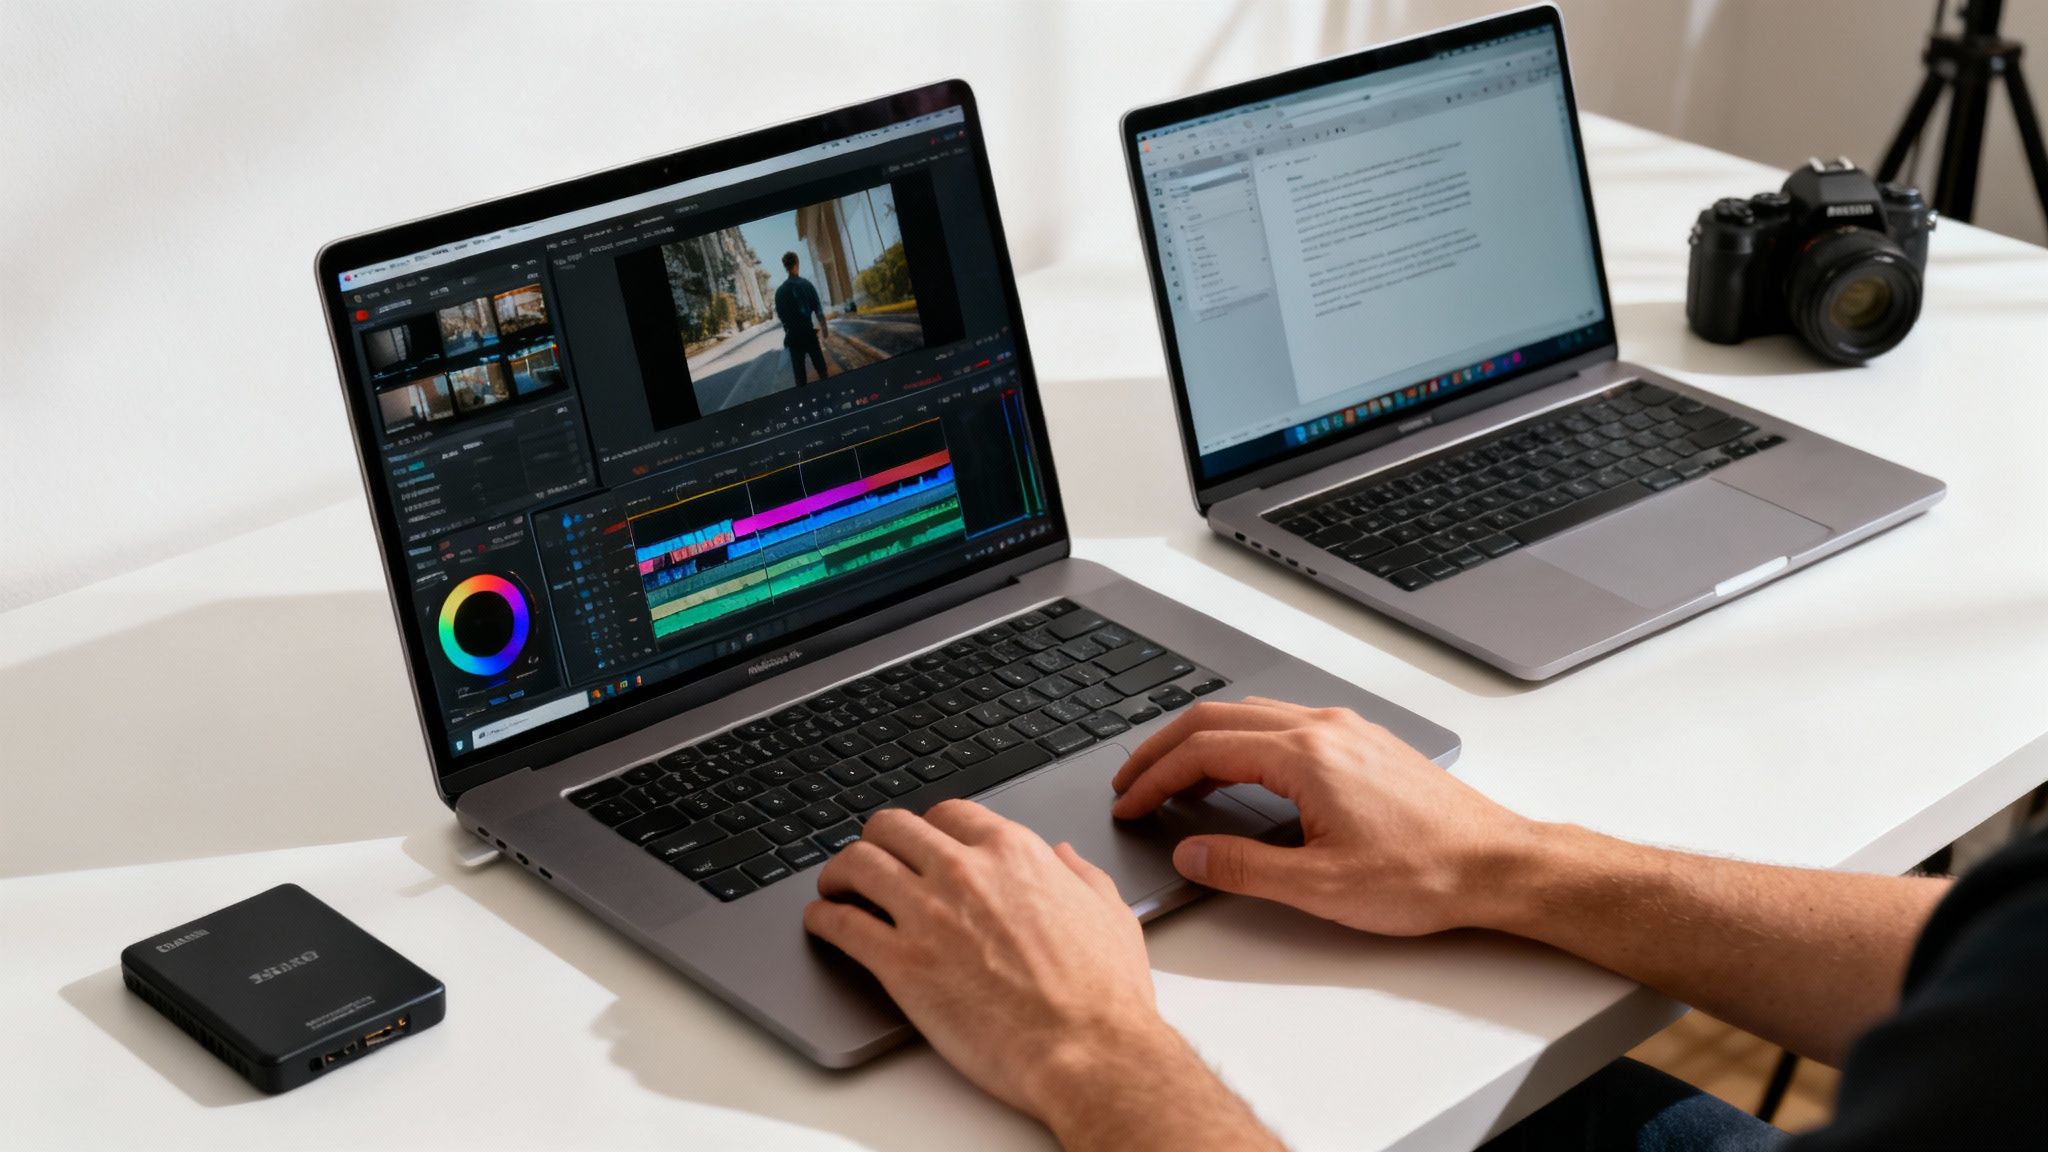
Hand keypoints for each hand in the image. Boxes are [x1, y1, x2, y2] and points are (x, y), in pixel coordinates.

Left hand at [803, 802, 1174, 1121]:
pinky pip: (841, 924)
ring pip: (858, 864)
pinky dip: (822, 918)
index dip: (929, 826)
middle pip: (892, 827)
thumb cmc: (1103, 993)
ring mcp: (927, 914)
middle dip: (877, 839)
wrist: (1088, 1050)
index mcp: (1013, 853)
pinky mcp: (901, 963)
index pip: (950, 812)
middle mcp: (963, 871)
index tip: (921, 842)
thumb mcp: (1108, 912)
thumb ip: (1081, 874)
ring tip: (835, 885)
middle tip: (870, 857)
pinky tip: (821, 922)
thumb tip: (1065, 856)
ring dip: (839, 871)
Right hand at [1112, 697, 1535, 935]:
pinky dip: (1241, 740)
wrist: (1498, 864)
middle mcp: (1324, 729)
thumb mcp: (1321, 887)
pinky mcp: (1364, 743)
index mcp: (1306, 756)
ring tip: (1173, 777)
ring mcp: (1347, 730)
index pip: (1204, 749)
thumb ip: (1242, 869)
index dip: (1155, 776)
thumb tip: (1189, 852)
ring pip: (1252, 715)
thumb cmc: (1425, 874)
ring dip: (1203, 740)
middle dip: (1164, 748)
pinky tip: (1238, 773)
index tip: (1129, 801)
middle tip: (1132, 781)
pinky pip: (1283, 723)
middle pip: (1218, 717)